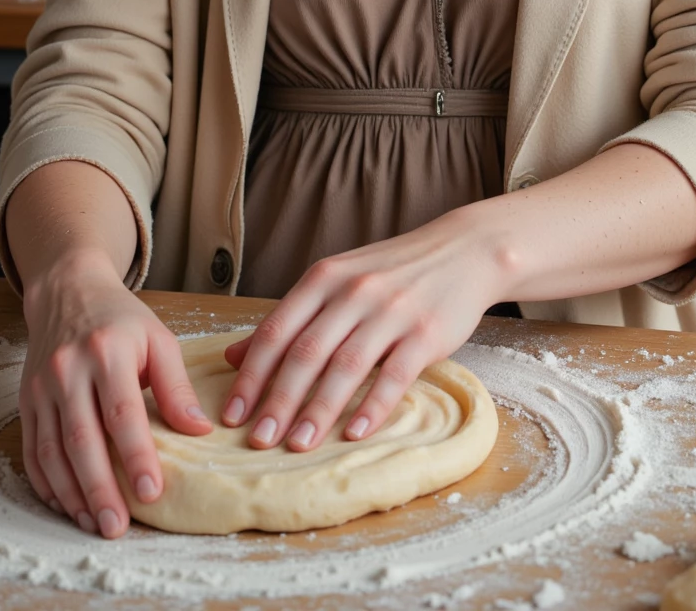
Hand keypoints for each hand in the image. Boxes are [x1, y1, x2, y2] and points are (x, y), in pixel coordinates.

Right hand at [19, 249, 212, 538]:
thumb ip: (177, 386)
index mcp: (108, 351)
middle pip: (82, 439)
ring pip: (51, 450)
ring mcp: (42, 386)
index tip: (152, 492)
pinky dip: (46, 482)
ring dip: (71, 493)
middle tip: (116, 527)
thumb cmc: (121, 320)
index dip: (136, 456)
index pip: (123, 413)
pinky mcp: (26, 399)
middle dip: (99, 488)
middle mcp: (69, 369)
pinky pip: (31, 448)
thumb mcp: (158, 339)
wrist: (68, 291)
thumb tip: (199, 431)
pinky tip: (65, 503)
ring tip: (93, 522)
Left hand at [219, 204, 505, 452]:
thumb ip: (289, 319)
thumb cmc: (391, 272)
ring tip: (298, 445)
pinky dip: (372, 407)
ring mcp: (391, 311)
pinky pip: (394, 374)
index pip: (277, 331)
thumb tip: (233, 358)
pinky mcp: (426, 333)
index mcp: (325, 278)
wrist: (463, 250)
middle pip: (306, 352)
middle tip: (258, 441)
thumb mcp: (336, 282)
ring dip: (318, 409)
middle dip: (278, 400)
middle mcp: (354, 291)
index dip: (252, 375)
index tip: (232, 415)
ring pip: (346, 365)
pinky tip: (353, 434)